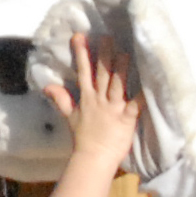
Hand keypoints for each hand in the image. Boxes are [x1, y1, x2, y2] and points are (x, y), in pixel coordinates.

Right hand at [40, 32, 141, 164]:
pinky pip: (136, 104)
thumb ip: (61, 99)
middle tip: (107, 37)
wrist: (93, 159)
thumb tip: (46, 86)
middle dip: (104, 55)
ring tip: (125, 52)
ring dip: (120, 69)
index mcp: (87, 98)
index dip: (82, 54)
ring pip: (117, 84)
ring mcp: (113, 109)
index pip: (84, 72)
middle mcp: (100, 100)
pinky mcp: (126, 119)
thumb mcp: (70, 117)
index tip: (80, 37)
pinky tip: (149, 84)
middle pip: (102, 74)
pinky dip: (142, 95)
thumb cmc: (84, 139)